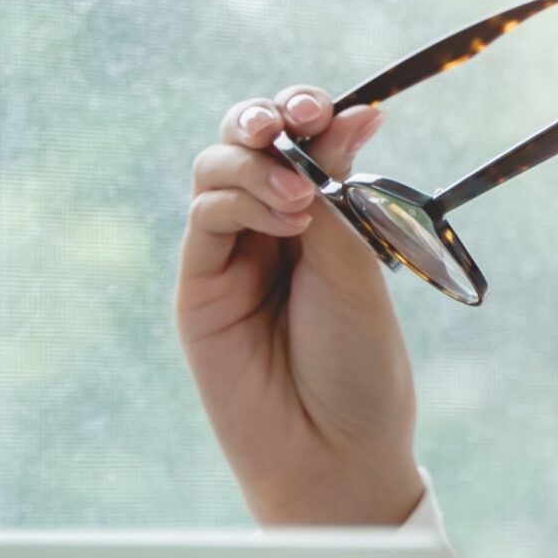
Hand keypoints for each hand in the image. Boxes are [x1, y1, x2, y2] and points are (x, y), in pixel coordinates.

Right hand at [176, 85, 426, 523]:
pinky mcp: (198, 286)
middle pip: (245, 142)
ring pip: (215, 169)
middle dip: (266, 116)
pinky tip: (284, 219)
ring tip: (302, 198)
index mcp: (321, 218)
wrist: (335, 449)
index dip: (307, 112)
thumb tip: (355, 112)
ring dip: (257, 162)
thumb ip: (339, 192)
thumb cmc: (359, 365)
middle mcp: (270, 228)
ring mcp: (230, 256)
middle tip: (297, 117)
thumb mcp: (359, 266)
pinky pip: (205, 218)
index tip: (332, 108)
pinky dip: (240, 199)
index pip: (300, 142)